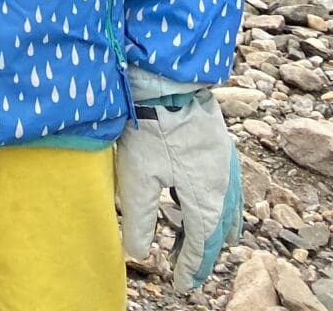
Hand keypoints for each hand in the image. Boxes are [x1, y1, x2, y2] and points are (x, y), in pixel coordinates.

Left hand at [116, 75, 242, 291]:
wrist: (169, 82)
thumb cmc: (150, 127)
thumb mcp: (137, 178)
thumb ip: (138, 218)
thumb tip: (138, 253)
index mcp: (205, 199)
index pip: (201, 245)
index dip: (191, 267)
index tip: (181, 283)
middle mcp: (223, 187)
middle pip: (218, 231)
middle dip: (203, 253)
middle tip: (187, 268)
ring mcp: (226, 166)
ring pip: (226, 210)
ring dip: (210, 230)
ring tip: (191, 241)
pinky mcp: (221, 147)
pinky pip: (227, 189)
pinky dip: (217, 206)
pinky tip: (201, 200)